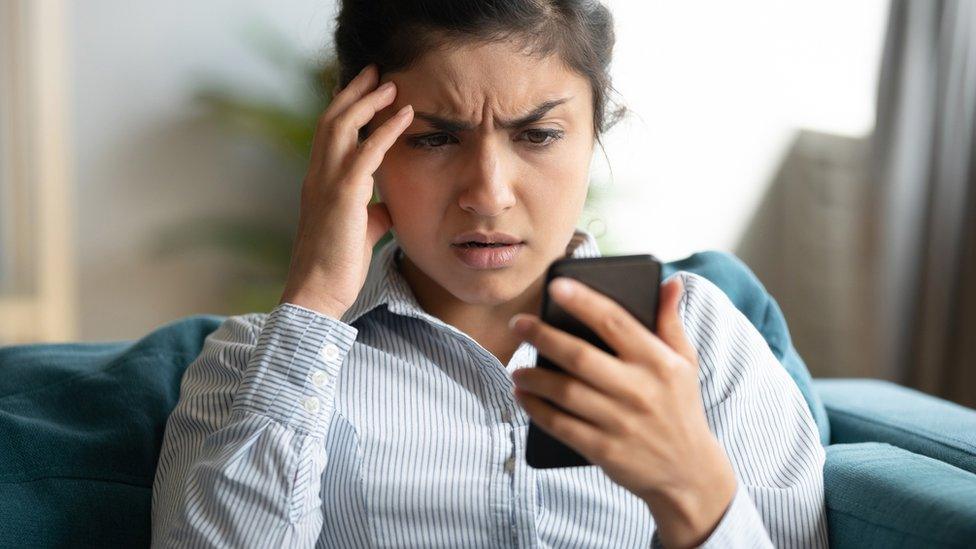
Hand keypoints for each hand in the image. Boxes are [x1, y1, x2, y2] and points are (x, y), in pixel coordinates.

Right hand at [278, 63, 413, 316]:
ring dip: (368, 101)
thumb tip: (386, 206)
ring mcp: (327, 184)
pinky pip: (366, 152)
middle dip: (354, 92)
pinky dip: (386, 129)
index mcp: (318, 183)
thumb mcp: (359, 232)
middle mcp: (317, 176)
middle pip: (332, 119)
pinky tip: (405, 115)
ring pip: (343, 127)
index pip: (328, 134)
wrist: (318, 293)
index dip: (344, 107)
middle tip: (376, 71)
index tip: (363, 89)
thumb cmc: (337, 267)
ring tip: (391, 84)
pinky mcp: (343, 196)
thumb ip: (370, 212)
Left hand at [508, 275, 736, 546]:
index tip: (555, 286)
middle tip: (518, 324)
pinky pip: (561, 426)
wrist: (690, 473)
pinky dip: (536, 410)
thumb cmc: (680, 407)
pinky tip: (522, 397)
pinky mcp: (605, 450)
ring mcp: (621, 422)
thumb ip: (670, 321)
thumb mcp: (685, 363)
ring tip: (516, 368)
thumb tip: (670, 280)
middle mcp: (640, 390)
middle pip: (580, 356)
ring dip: (534, 377)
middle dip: (543, 336)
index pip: (615, 322)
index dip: (584, 301)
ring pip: (566, 392)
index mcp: (659, 362)